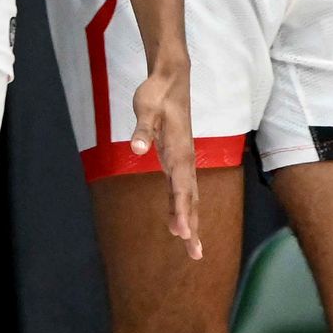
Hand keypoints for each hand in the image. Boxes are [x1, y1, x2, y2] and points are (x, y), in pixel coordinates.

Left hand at [129, 57, 201, 259]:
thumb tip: (136, 147)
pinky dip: (184, 207)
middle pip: (191, 199)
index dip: (182, 211)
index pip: (181, 187)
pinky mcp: (178, 158)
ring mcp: (184, 160)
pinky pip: (183, 189)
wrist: (171, 79)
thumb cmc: (156, 94)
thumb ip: (142, 129)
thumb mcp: (145, 108)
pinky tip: (180, 222)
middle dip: (193, 226)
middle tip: (195, 254)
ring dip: (191, 220)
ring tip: (192, 247)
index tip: (183, 233)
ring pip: (190, 196)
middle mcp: (185, 160)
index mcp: (178, 151)